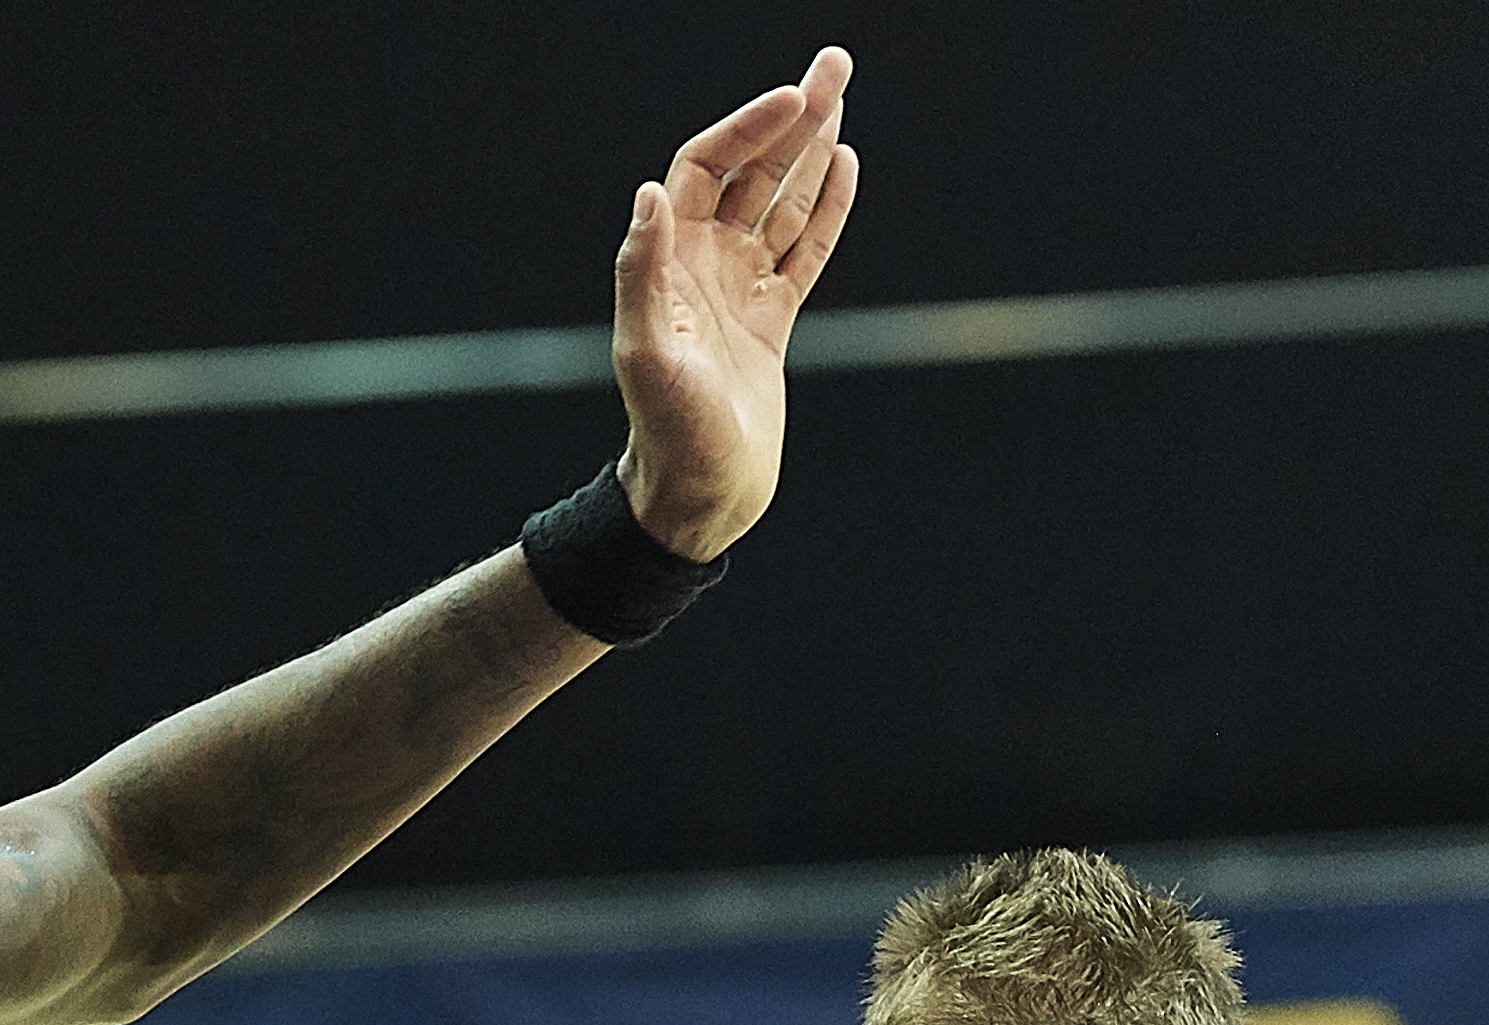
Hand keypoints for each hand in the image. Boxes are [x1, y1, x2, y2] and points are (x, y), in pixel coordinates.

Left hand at [609, 48, 861, 558]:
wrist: (699, 495)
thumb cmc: (667, 432)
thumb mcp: (646, 353)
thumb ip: (642, 271)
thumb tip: (650, 192)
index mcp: (671, 261)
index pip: (705, 168)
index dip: (747, 130)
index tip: (793, 100)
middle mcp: (703, 264)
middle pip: (750, 171)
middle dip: (792, 117)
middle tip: (834, 64)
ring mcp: (740, 288)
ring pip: (783, 202)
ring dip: (813, 149)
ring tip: (842, 97)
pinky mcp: (771, 320)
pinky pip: (805, 251)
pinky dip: (828, 209)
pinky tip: (847, 166)